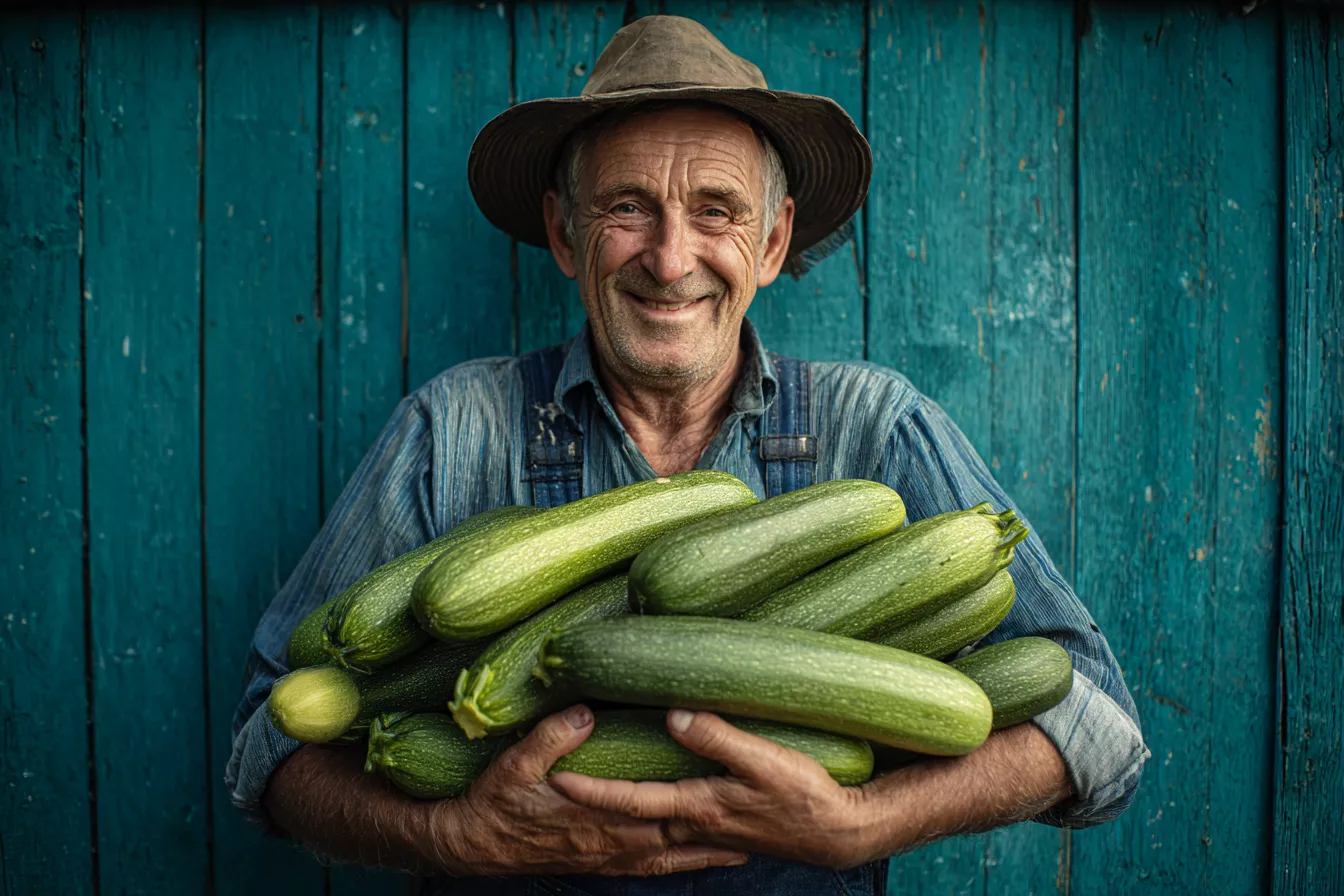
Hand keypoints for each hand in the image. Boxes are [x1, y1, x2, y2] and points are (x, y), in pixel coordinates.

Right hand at [428, 705, 749, 876]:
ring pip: (667, 858)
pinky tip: (691, 860)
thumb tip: (587, 712)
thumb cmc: (493, 801)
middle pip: (673, 837)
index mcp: (597, 814)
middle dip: (713, 834)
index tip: (728, 787)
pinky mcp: (599, 863)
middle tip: (758, 825)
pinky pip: (648, 869)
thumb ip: (552, 737)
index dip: (692, 799)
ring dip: (704, 856)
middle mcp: (610, 841)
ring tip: (743, 849)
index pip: (655, 805)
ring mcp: (606, 857)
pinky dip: (676, 866)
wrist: (470, 845)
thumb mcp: (515, 763)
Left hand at [549, 710, 879, 868]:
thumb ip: (716, 738)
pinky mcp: (725, 827)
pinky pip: (677, 826)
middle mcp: (696, 823)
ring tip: (596, 790)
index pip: (632, 800)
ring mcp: (710, 830)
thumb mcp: (762, 759)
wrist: (840, 832)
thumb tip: (672, 715)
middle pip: (633, 817)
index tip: (556, 778)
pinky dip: (656, 818)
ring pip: (653, 822)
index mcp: (697, 807)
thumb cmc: (805, 795)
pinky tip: (655, 806)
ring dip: (623, 810)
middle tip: (558, 787)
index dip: (592, 788)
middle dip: (596, 804)